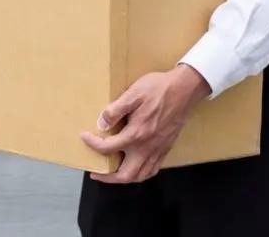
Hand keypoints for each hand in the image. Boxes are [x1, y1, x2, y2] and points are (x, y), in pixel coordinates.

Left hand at [80, 64, 210, 183]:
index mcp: (136, 134)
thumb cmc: (158, 89)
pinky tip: (134, 167)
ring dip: (124, 178)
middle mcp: (147, 147)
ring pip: (140, 176)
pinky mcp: (166, 148)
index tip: (84, 137)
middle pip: (126, 174)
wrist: (184, 89)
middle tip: (96, 173)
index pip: (108, 148)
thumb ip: (115, 111)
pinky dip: (141, 174)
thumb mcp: (132, 94)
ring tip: (112, 173)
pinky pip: (153, 169)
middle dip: (108, 177)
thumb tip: (101, 124)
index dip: (92, 144)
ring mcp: (158, 150)